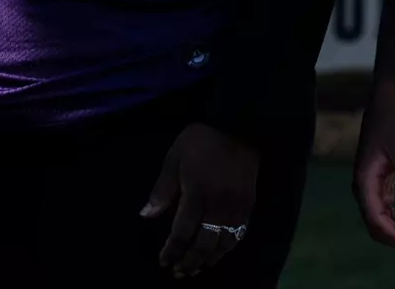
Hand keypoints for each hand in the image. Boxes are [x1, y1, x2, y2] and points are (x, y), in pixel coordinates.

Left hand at [141, 123, 257, 277]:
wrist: (238, 124)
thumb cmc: (201, 139)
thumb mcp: (174, 158)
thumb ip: (161, 189)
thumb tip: (146, 215)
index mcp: (196, 194)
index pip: (182, 233)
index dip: (172, 251)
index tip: (163, 261)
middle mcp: (218, 205)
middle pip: (203, 245)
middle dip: (189, 262)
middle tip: (179, 271)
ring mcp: (236, 206)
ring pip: (223, 244)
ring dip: (208, 260)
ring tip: (197, 268)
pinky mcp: (249, 204)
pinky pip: (239, 234)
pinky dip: (227, 248)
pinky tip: (219, 251)